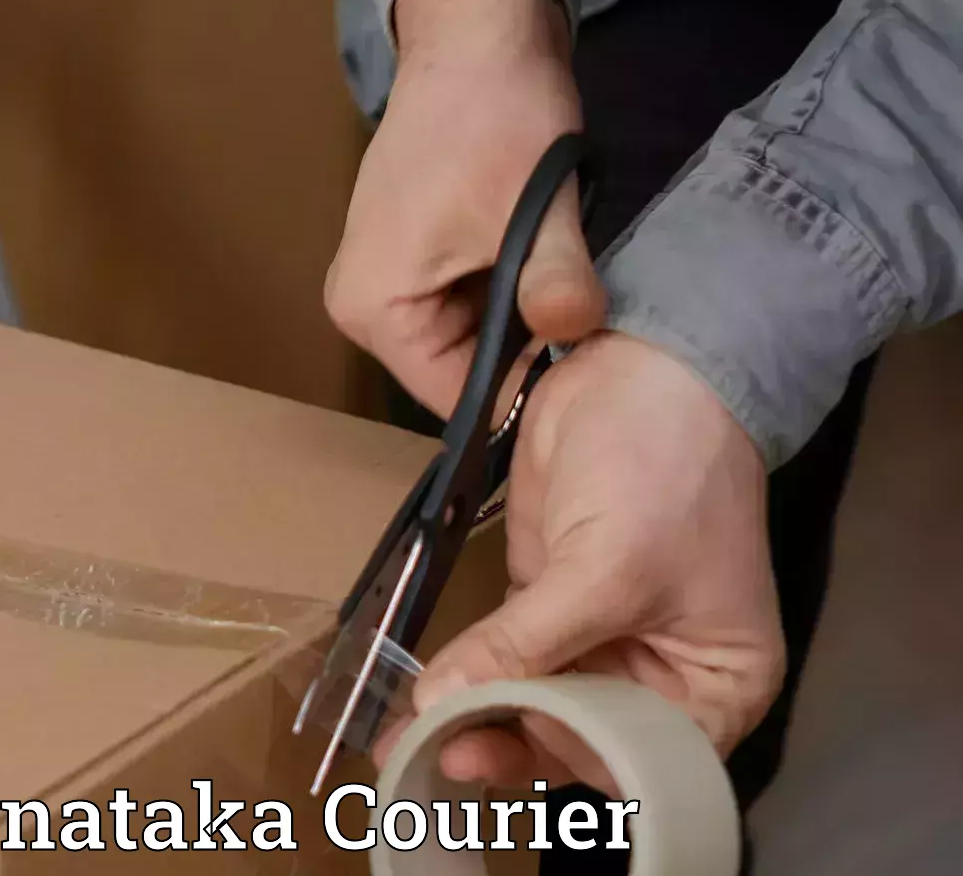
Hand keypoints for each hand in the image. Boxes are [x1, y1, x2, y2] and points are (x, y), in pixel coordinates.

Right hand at [328, 0, 603, 415]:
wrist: (476, 41)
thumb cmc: (493, 116)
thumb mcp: (533, 204)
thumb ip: (554, 279)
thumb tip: (577, 335)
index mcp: (373, 307)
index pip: (456, 396)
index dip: (525, 390)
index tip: (589, 374)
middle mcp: (363, 305)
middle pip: (461, 370)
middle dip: (525, 351)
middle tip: (586, 317)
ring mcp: (382, 281)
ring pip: (471, 339)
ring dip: (521, 317)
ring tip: (565, 279)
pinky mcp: (409, 259)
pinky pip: (466, 306)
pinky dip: (509, 291)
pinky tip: (541, 258)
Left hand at [390, 333, 783, 792]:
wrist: (645, 367)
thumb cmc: (665, 471)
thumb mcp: (607, 566)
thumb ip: (527, 643)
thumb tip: (444, 703)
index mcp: (717, 687)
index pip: (641, 758)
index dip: (569, 758)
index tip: (493, 750)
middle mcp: (663, 677)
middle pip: (581, 736)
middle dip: (510, 745)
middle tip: (432, 749)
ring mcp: (601, 638)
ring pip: (534, 703)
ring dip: (475, 718)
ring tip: (407, 737)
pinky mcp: (548, 598)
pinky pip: (505, 656)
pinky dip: (467, 675)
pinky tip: (418, 695)